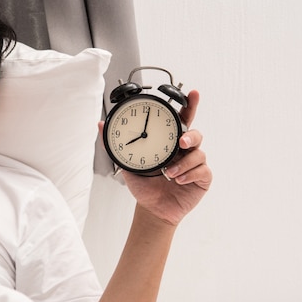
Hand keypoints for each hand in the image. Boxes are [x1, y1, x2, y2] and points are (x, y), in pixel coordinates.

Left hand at [101, 90, 211, 225]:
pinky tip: (178, 180)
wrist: (151, 208)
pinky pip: (202, 170)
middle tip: (181, 141)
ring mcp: (194, 163)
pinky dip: (189, 174)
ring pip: (198, 153)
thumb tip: (100, 125)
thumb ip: (113, 144)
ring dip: (183, 162)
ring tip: (170, 172)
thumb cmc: (144, 184)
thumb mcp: (127, 161)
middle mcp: (184, 150)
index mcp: (170, 141)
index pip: (182, 119)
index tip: (192, 93)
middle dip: (191, 135)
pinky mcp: (201, 178)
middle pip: (195, 133)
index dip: (189, 105)